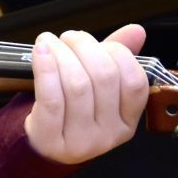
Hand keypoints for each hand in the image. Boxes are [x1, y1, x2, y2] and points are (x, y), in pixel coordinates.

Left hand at [24, 24, 149, 164]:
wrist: (43, 146)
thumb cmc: (73, 112)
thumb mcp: (98, 89)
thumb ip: (118, 58)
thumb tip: (136, 31)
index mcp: (127, 120)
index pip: (134, 81)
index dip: (117, 53)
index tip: (97, 42)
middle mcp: (109, 133)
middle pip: (104, 77)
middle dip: (85, 47)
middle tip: (69, 37)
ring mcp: (81, 139)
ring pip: (77, 85)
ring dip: (63, 54)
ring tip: (50, 42)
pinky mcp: (51, 138)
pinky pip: (51, 98)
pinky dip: (45, 68)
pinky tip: (41, 51)